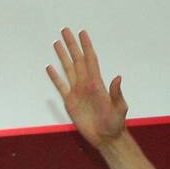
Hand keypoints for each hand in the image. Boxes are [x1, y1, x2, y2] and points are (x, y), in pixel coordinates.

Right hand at [46, 29, 127, 148]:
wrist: (106, 138)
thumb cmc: (115, 124)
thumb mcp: (119, 109)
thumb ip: (117, 94)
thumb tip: (118, 77)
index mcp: (97, 84)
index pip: (91, 60)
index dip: (87, 46)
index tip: (82, 33)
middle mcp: (86, 84)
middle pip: (77, 60)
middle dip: (72, 45)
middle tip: (65, 30)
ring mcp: (77, 92)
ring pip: (68, 69)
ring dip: (62, 56)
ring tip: (56, 42)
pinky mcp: (70, 102)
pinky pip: (61, 86)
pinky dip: (55, 76)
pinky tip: (50, 67)